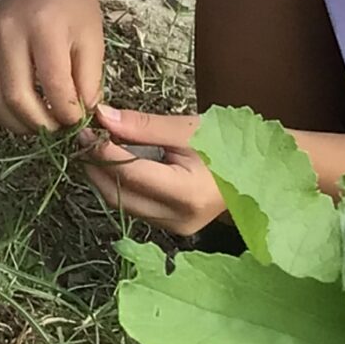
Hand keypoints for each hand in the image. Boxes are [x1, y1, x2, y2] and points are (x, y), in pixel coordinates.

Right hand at [0, 0, 105, 132]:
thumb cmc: (72, 5)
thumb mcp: (93, 39)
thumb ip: (89, 81)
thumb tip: (84, 120)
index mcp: (45, 26)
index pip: (53, 84)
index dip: (68, 114)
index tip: (81, 124)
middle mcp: (9, 32)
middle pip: (16, 95)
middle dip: (40, 124)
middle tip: (59, 133)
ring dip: (16, 122)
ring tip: (40, 126)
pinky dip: (0, 109)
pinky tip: (21, 112)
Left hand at [80, 108, 225, 235]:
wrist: (259, 171)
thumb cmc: (230, 145)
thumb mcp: (186, 129)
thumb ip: (142, 126)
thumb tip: (102, 116)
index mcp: (187, 194)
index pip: (129, 174)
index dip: (101, 151)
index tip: (86, 128)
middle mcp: (178, 219)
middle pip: (118, 194)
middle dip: (95, 165)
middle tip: (85, 136)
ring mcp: (174, 228)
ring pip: (122, 204)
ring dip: (103, 176)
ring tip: (97, 146)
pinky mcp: (171, 227)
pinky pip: (134, 207)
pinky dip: (119, 184)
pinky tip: (115, 162)